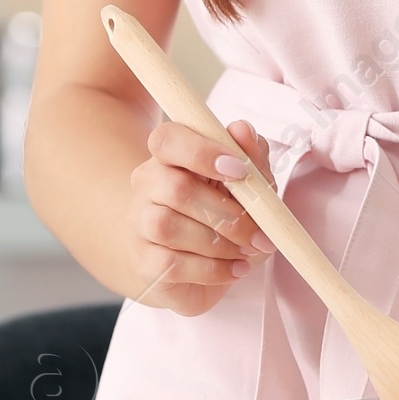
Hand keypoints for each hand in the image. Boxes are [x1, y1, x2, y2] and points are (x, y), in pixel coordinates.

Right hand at [127, 118, 276, 315]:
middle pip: (177, 188)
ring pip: (169, 227)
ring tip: (246, 251)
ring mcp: (140, 223)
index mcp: (170, 155)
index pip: (168, 139)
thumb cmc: (223, 212)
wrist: (198, 266)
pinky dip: (213, 270)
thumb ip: (249, 154)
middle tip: (259, 232)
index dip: (202, 152)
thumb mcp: (248, 181)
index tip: (239, 169)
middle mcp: (147, 183)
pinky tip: (235, 268)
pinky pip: (171, 264)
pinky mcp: (144, 262)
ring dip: (219, 243)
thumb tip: (242, 129)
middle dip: (227, 213)